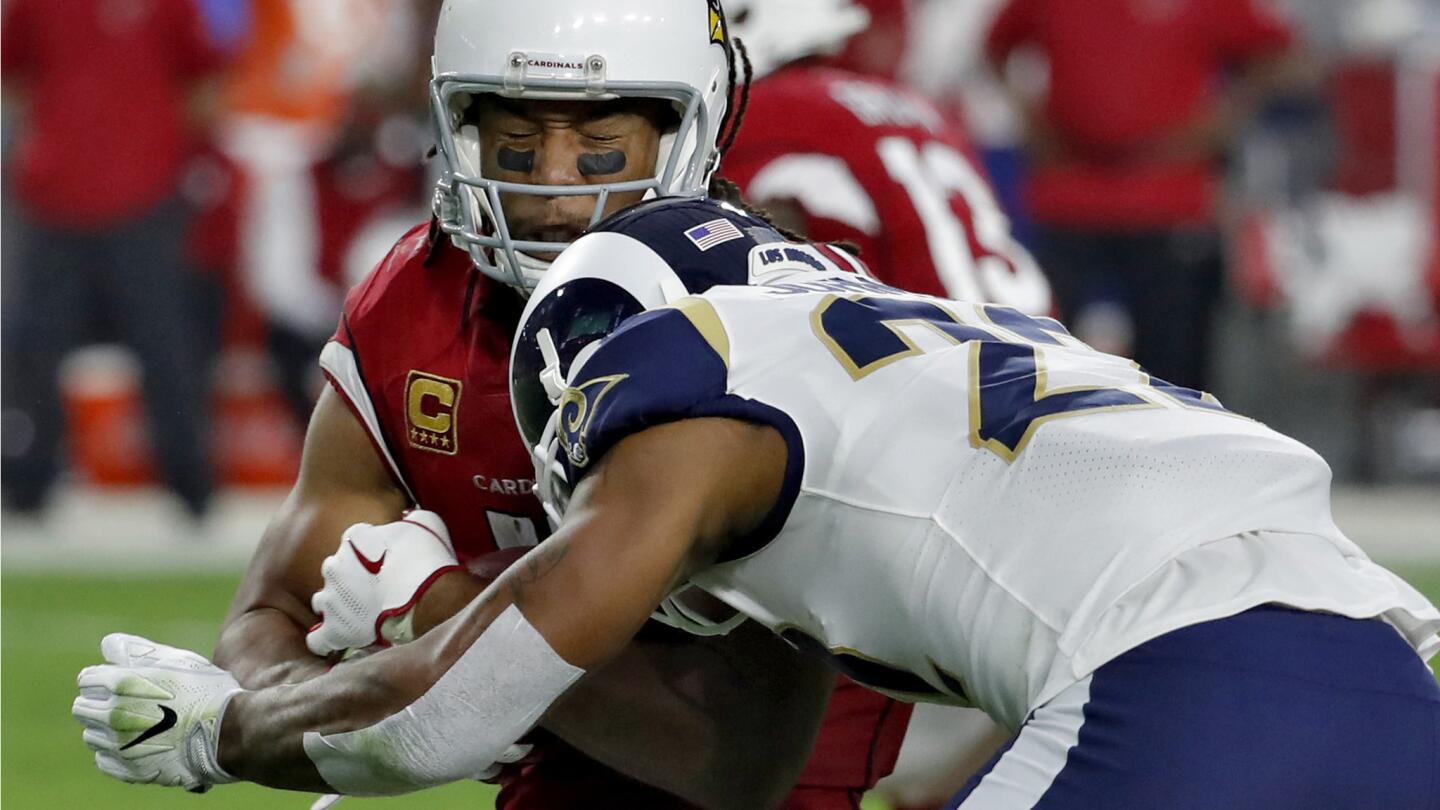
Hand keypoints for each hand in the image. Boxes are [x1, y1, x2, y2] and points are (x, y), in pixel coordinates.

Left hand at [72, 634, 243, 791]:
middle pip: (82, 708)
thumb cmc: (205, 690)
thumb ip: (137, 650)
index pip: (87, 679)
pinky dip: (114, 752)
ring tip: (136, 724)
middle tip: (127, 703)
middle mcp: (112, 714)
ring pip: (91, 736)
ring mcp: (118, 744)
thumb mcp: (176, 659)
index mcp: (120, 683)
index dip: (104, 677)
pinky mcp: (128, 768)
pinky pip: (104, 760)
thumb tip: (107, 645)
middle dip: (98, 703)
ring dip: (105, 729)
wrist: (228, 732)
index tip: (122, 680)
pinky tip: (136, 744)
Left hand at [306, 510, 463, 654]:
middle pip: (336, 569)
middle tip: (377, 586)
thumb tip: (409, 518)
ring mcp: (331, 599)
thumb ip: (411, 518)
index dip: (372, 550)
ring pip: (324, 601)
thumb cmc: (428, 561)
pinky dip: (327, 639)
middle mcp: (334, 565)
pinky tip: (341, 638)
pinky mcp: (334, 630)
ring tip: (363, 613)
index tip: (387, 559)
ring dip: (340, 605)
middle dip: (351, 577)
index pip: (355, 540)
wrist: (427, 599)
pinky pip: (318, 638)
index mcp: (353, 538)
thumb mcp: (427, 523)